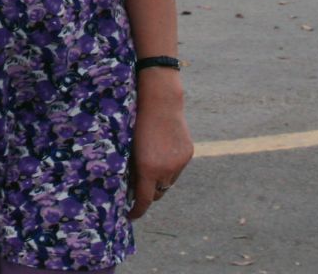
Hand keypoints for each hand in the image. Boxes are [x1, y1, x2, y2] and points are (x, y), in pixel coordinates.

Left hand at [127, 91, 192, 220]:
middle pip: (158, 193)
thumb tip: (129, 188)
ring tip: (151, 164)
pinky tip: (162, 151)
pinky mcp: (188, 154)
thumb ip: (131, 169)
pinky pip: (177, 168)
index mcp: (147, 169)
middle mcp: (165, 170)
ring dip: (160, 180)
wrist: (160, 102)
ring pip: (168, 182)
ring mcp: (179, 163)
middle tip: (138, 189)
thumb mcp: (129, 148)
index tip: (130, 215)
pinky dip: (170, 166)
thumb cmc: (136, 122)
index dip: (136, 211)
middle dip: (148, 194)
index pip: (143, 201)